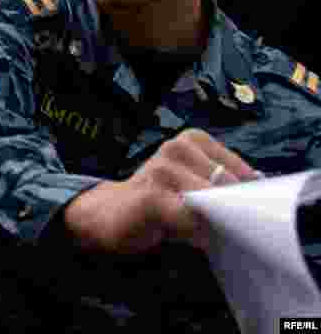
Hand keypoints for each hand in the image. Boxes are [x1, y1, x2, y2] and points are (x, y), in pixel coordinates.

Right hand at [62, 129, 257, 253]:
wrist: (112, 213)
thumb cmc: (161, 202)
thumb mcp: (195, 188)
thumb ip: (224, 189)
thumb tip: (260, 205)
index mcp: (193, 139)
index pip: (242, 171)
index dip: (247, 198)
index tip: (241, 215)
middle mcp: (177, 146)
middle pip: (228, 185)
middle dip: (229, 210)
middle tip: (216, 225)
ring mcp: (162, 167)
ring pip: (211, 200)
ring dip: (210, 221)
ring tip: (193, 226)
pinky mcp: (151, 193)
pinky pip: (190, 217)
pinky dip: (194, 231)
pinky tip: (183, 232)